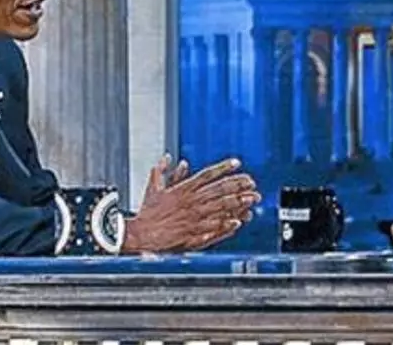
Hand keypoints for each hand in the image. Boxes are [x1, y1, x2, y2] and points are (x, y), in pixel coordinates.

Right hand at [121, 154, 259, 253]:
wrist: (140, 234)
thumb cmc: (147, 213)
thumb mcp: (153, 188)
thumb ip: (162, 171)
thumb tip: (168, 157)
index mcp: (183, 188)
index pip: (207, 174)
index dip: (223, 167)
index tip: (237, 163)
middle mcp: (190, 201)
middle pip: (218, 189)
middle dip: (237, 185)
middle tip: (252, 183)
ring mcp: (193, 216)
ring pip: (220, 207)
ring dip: (237, 202)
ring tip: (252, 199)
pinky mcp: (192, 232)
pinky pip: (213, 227)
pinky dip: (226, 224)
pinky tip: (238, 221)